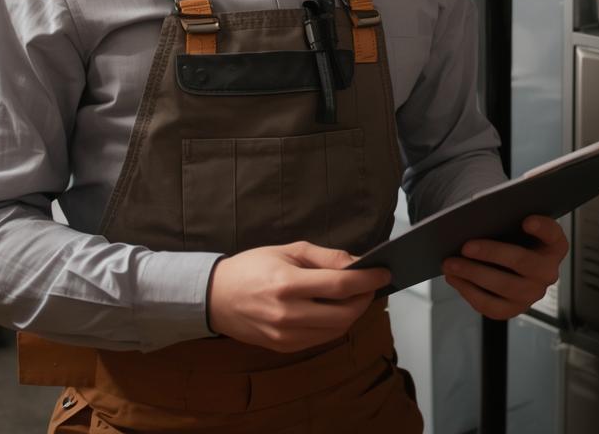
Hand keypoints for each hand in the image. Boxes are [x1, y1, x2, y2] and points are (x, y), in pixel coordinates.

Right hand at [207, 241, 390, 352]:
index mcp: (287, 284)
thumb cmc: (251, 268)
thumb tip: (357, 264)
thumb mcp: (288, 251)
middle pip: (344, 313)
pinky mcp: (283, 347)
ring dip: (352, 313)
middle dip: (364, 299)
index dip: (368, 280)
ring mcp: (285, 335)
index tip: (384, 273)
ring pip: (336, 329)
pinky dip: (335, 325)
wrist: (214, 297)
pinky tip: (334, 310)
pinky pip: (321, 338)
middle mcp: (287, 313)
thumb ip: (326, 257)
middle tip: (369, 285)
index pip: (341, 286)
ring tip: (354, 296)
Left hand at [442, 216, 567, 319]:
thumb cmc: (511, 239)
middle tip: (465, 247)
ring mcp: (534, 294)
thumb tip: (478, 218)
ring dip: (473, 274)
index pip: (553, 234)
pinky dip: (469, 292)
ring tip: (450, 264)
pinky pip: (491, 306)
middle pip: (522, 262)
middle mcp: (549, 272)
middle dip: (491, 253)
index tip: (526, 221)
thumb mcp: (514, 227)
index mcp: (554, 246)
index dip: (542, 228)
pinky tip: (455, 279)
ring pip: (504, 286)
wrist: (508, 265)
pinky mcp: (515, 310)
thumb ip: (506, 221)